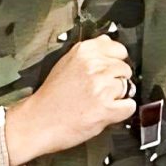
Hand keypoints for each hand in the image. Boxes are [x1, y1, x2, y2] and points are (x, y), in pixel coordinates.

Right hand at [5, 35, 136, 165]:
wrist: (36, 123)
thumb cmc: (49, 98)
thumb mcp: (65, 63)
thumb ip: (89, 53)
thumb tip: (107, 42)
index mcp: (85, 52)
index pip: (118, 49)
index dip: (115, 63)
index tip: (108, 71)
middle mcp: (95, 66)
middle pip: (125, 69)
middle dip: (116, 81)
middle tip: (98, 91)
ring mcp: (101, 86)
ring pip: (128, 87)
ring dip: (117, 97)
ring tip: (97, 102)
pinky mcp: (106, 108)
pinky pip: (129, 106)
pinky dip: (120, 112)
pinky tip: (104, 113)